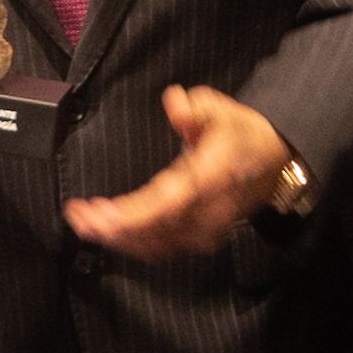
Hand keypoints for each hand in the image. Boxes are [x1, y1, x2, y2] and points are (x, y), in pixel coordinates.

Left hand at [63, 85, 292, 259]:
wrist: (275, 161)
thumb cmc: (241, 133)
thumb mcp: (223, 109)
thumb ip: (197, 107)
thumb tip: (175, 103)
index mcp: (212, 178)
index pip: (169, 204)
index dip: (133, 214)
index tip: (99, 213)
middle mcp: (208, 211)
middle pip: (157, 232)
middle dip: (113, 230)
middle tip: (77, 218)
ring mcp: (206, 230)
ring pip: (157, 246)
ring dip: (118, 239)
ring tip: (84, 223)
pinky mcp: (201, 238)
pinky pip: (163, 249)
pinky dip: (133, 244)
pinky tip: (109, 233)